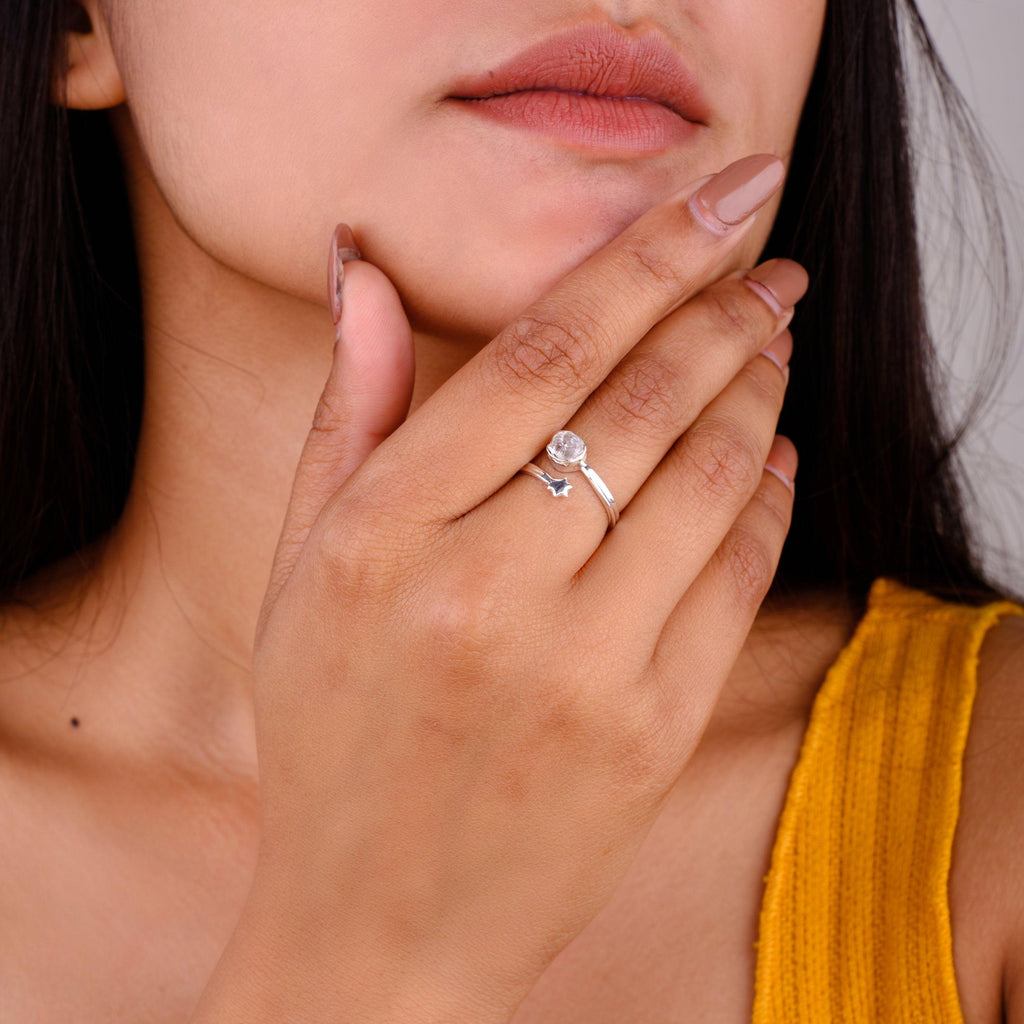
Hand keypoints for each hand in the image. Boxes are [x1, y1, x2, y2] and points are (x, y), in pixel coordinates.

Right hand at [192, 154, 806, 1023]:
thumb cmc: (331, 731)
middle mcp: (487, 594)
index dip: (644, 258)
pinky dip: (771, 498)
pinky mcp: (652, 732)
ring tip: (772, 340)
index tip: (720, 200)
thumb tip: (362, 272)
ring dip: (757, 389)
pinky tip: (773, 452)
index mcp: (386, 537)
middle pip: (645, 402)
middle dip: (725, 310)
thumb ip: (347, 412)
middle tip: (767, 261)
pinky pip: (738, 578)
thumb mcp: (298, 567)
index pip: (542, 353)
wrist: (381, 921)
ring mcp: (582, 670)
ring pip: (711, 478)